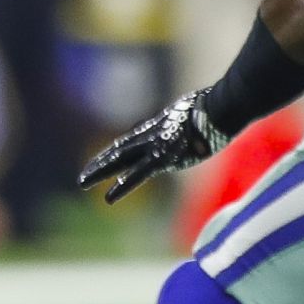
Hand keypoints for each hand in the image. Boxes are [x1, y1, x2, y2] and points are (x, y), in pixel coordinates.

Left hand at [78, 87, 228, 203]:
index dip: (117, 151)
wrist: (220, 106)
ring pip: (120, 161)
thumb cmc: (219, 105)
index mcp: (160, 126)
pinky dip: (122, 187)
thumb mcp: (201, 109)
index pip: (133, 140)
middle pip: (120, 150)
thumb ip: (194, 115)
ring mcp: (155, 147)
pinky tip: (108, 199)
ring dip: (100, 172)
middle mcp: (152, 136)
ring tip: (82, 182)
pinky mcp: (163, 159)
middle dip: (101, 162)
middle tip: (83, 175)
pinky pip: (137, 176)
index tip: (104, 157)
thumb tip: (209, 110)